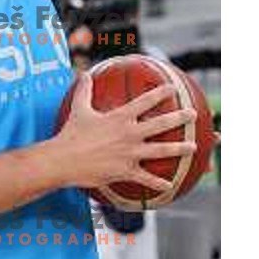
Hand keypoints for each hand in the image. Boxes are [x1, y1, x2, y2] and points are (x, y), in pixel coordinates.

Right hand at [54, 74, 196, 190]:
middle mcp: (129, 134)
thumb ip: (84, 90)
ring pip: (160, 151)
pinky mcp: (125, 171)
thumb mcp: (78, 109)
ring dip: (179, 149)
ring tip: (193, 147)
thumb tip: (84, 73)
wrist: (64, 160)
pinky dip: (158, 183)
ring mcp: (129, 153)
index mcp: (120, 117)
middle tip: (192, 114)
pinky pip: (146, 178)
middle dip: (179, 118)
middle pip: (160, 124)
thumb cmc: (71, 134)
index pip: (145, 102)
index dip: (160, 93)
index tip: (172, 88)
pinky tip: (170, 185)